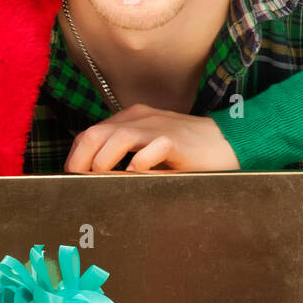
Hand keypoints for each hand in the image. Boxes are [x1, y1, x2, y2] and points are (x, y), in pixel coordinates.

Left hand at [64, 103, 239, 172]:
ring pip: (119, 136)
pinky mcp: (178, 140)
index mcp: (131, 119)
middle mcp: (141, 118)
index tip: (72, 179)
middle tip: (81, 184)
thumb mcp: (150, 150)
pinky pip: (153, 147)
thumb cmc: (187, 153)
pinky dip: (139, 163)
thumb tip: (96, 180)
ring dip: (104, 161)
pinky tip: (134, 176)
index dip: (76, 157)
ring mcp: (159, 127)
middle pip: (97, 133)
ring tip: (102, 179)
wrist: (229, 143)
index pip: (90, 133)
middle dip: (82, 161)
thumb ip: (125, 158)